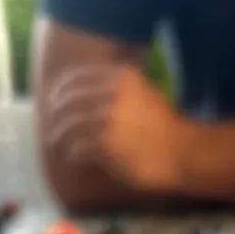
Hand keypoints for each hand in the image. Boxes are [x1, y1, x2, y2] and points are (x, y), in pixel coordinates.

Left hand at [45, 64, 184, 192]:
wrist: (183, 152)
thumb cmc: (166, 126)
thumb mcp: (146, 93)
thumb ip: (120, 88)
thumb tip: (87, 92)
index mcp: (122, 77)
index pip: (77, 79)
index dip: (60, 91)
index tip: (53, 101)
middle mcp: (114, 96)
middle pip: (70, 103)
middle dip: (56, 115)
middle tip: (51, 125)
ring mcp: (110, 122)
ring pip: (71, 126)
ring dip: (60, 136)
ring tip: (57, 143)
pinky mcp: (108, 146)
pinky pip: (80, 148)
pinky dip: (73, 152)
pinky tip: (72, 155)